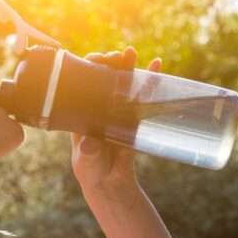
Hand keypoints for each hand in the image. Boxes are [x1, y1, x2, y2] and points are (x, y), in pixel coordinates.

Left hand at [70, 46, 161, 192]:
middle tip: (116, 57)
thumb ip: (89, 153)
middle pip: (101, 78)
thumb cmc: (91, 171)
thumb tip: (89, 144)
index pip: (81, 84)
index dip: (87, 69)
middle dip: (108, 63)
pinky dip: (149, 82)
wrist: (109, 184)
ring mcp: (116, 111)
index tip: (96, 61)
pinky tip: (156, 66)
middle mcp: (97, 107)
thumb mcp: (87, 162)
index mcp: (81, 113)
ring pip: (121, 84)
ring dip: (127, 67)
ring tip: (130, 53)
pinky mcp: (133, 118)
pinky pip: (142, 97)